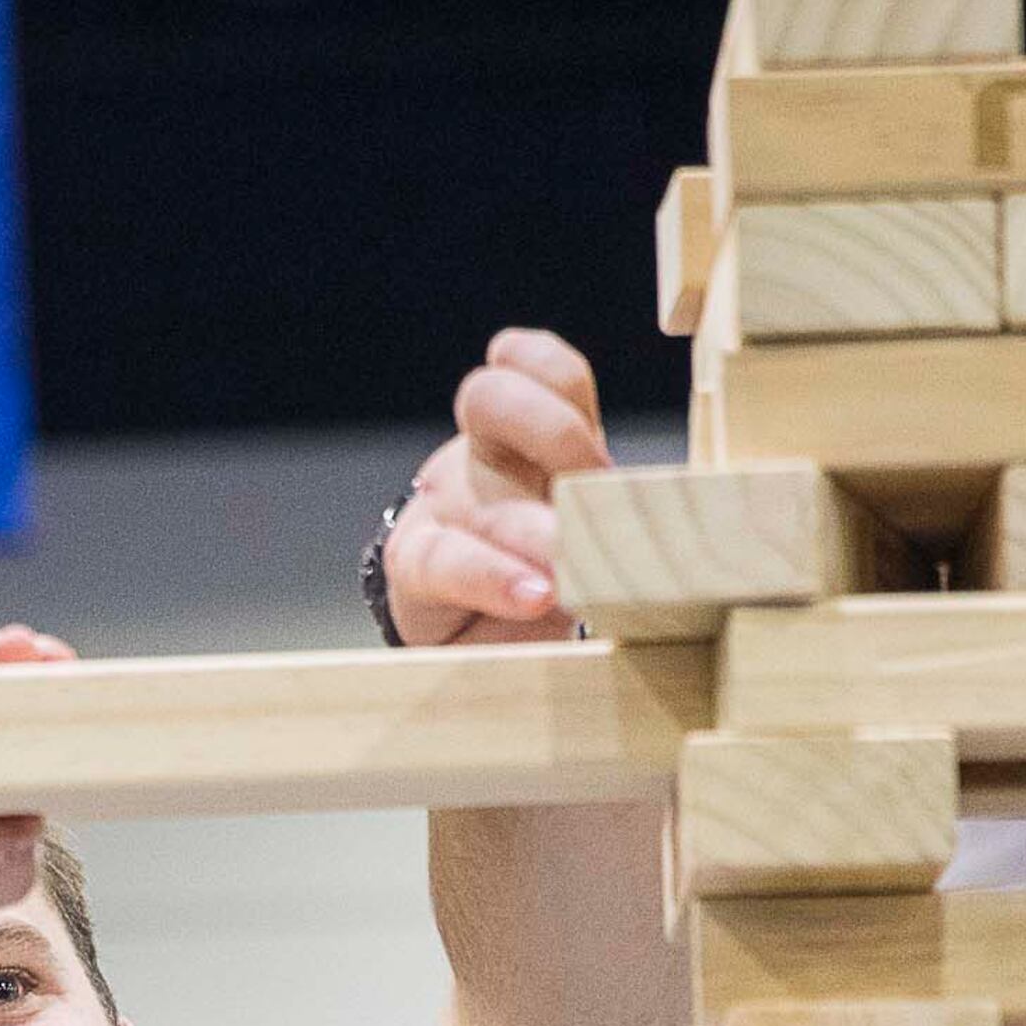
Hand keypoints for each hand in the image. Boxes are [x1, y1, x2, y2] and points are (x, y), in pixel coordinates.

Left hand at [384, 328, 609, 647]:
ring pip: (491, 403)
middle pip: (474, 488)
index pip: (440, 561)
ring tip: (601, 480)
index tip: (538, 599)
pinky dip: (552, 369)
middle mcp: (450, 496)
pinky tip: (577, 402)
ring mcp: (485, 448)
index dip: (487, 575)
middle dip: (531, 520)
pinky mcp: (531, 412)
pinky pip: (537, 367)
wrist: (490, 588)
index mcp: (424, 564)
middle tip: (575, 547)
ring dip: (552, 434)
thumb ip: (516, 646)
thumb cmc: (497, 630)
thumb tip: (559, 626)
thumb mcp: (495, 658)